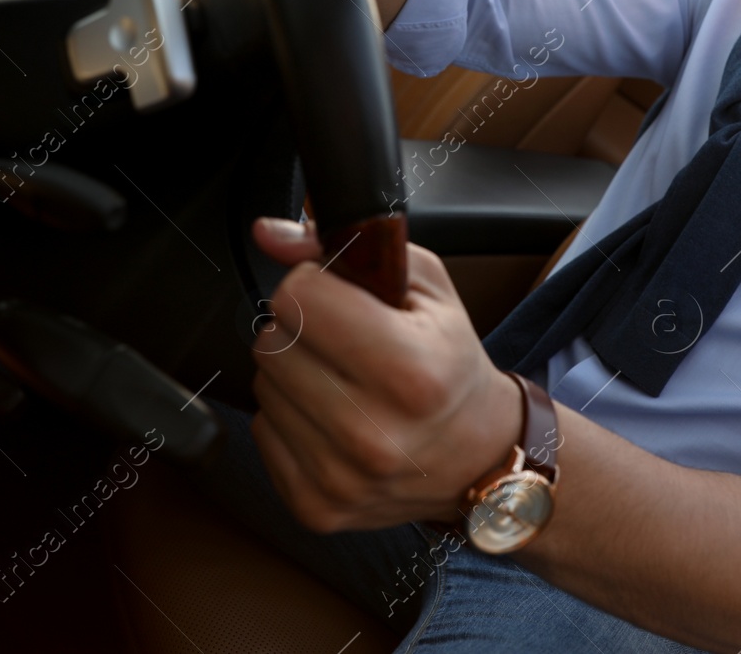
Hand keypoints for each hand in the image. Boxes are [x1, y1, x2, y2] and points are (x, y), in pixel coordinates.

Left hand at [248, 216, 522, 531]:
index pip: (296, 298)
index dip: (316, 285)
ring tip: (343, 380)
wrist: (479, 454)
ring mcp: (339, 479)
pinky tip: (332, 417)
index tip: (342, 297)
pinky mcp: (314, 507)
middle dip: (301, 329)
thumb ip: (346, 246)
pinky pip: (262, 432)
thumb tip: (269, 233)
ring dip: (294, 374)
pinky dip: (290, 418)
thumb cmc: (450, 362)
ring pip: (263, 385)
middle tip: (346, 342)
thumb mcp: (424, 286)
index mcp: (409, 372)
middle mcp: (372, 434)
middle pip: (272, 342)